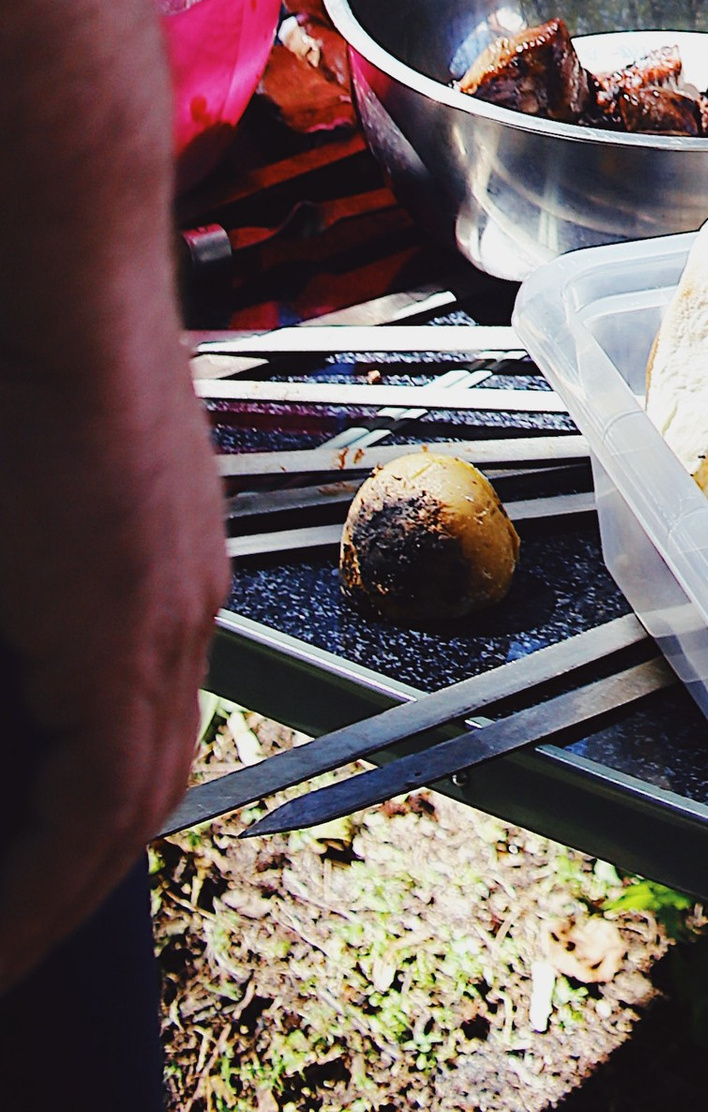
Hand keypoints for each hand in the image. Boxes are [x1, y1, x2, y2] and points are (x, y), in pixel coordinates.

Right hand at [0, 95, 224, 987]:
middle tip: (8, 936)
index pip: (131, 724)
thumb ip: (31, 590)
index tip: (26, 869)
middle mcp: (181, 603)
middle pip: (138, 780)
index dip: (81, 809)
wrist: (55, 279)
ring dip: (54, 893)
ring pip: (125, 807)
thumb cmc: (18, 362)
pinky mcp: (127, 632)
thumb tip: (25, 630)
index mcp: (156, 570)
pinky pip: (96, 806)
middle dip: (66, 873)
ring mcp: (166, 617)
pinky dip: (49, 880)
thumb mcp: (24, 518)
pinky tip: (2, 929)